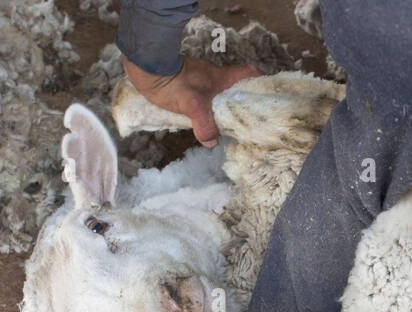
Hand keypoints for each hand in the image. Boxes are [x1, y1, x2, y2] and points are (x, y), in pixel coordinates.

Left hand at [122, 55, 262, 147]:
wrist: (145, 68)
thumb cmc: (173, 82)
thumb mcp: (192, 105)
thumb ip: (205, 125)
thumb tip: (212, 142)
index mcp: (223, 78)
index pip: (250, 73)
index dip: (260, 81)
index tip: (265, 97)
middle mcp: (216, 78)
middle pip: (237, 88)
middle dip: (243, 103)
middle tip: (247, 123)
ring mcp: (202, 82)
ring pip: (220, 95)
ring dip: (224, 109)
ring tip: (227, 129)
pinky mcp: (188, 86)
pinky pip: (205, 100)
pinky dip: (207, 111)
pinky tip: (204, 124)